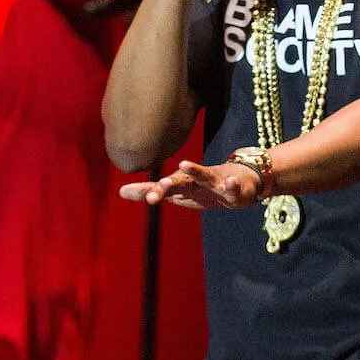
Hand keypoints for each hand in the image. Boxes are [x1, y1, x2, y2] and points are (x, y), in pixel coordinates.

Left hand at [119, 159, 262, 209]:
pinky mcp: (232, 188)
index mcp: (182, 185)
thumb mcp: (176, 192)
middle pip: (181, 182)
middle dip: (170, 184)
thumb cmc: (202, 188)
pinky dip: (230, 184)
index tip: (136, 195)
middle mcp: (195, 181)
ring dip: (195, 171)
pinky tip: (228, 182)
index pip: (162, 188)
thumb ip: (149, 191)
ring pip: (204, 177)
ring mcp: (214, 183)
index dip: (151, 191)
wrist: (238, 182)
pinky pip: (231, 187)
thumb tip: (120, 191)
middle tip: (161, 183)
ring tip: (184, 164)